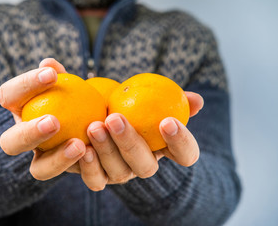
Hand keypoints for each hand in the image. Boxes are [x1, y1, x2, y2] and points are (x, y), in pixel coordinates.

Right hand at [0, 58, 85, 179]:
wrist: (89, 121)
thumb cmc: (73, 97)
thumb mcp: (67, 85)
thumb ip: (58, 76)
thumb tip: (48, 63)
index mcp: (19, 111)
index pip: (8, 96)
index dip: (25, 85)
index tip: (52, 74)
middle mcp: (25, 139)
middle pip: (10, 144)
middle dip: (28, 134)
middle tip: (53, 122)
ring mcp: (43, 160)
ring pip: (39, 170)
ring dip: (57, 158)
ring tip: (80, 144)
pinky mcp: (69, 174)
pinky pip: (68, 177)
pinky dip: (84, 167)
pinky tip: (95, 152)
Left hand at [77, 92, 203, 190]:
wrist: (99, 113)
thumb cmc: (129, 104)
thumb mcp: (149, 98)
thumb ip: (172, 98)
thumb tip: (197, 100)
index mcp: (163, 149)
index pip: (185, 155)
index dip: (181, 143)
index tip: (167, 121)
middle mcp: (143, 166)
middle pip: (146, 167)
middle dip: (131, 144)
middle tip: (115, 119)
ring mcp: (120, 174)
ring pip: (119, 172)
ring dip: (106, 151)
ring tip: (94, 126)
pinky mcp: (98, 178)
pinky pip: (95, 180)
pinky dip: (88, 166)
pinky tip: (80, 146)